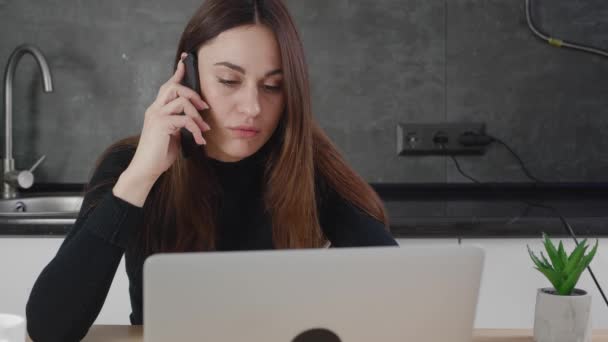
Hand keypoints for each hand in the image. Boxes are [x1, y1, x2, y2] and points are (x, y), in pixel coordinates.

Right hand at [127, 52, 210, 181]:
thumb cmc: (159, 154)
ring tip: (203, 129)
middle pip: (174, 87)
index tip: (185, 61)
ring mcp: (156, 116)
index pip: (167, 85)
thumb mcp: (173, 135)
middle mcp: (155, 109)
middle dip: (193, 93)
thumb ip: (180, 123)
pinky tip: (199, 140)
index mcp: (157, 109)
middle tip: (205, 108)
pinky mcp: (161, 125)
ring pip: (181, 101)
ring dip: (197, 115)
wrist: (146, 169)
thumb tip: (194, 120)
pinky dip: (196, 129)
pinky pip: (184, 119)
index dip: (177, 73)